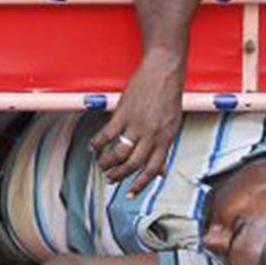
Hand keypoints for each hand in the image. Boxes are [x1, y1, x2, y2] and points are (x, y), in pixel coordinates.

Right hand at [90, 51, 182, 194]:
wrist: (164, 69)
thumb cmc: (169, 94)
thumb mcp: (173, 123)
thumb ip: (165, 146)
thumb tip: (162, 170)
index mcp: (166, 138)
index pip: (153, 169)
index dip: (140, 184)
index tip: (129, 194)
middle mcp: (152, 135)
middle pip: (134, 164)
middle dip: (120, 175)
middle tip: (110, 179)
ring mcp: (137, 124)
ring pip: (120, 153)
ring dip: (108, 162)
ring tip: (101, 165)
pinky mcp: (124, 112)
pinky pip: (107, 134)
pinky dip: (98, 143)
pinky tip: (92, 147)